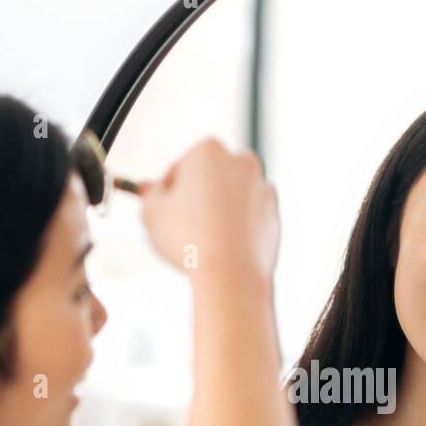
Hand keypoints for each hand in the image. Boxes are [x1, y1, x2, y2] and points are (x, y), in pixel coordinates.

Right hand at [139, 137, 279, 285]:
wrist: (232, 275)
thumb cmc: (187, 240)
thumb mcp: (152, 214)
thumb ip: (149, 196)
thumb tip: (151, 189)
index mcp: (209, 150)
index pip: (181, 165)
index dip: (168, 189)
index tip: (162, 209)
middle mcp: (242, 162)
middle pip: (212, 177)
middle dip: (198, 195)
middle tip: (181, 224)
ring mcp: (263, 189)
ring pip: (233, 199)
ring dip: (220, 213)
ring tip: (202, 242)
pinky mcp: (275, 216)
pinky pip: (250, 221)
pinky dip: (238, 230)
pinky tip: (224, 251)